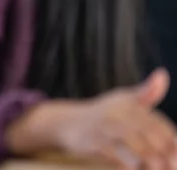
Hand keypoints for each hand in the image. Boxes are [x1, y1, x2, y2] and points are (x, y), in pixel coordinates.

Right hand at [54, 69, 176, 168]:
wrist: (68, 123)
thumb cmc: (104, 113)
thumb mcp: (124, 100)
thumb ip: (147, 92)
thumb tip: (163, 73)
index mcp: (128, 103)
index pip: (159, 124)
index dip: (172, 141)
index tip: (176, 157)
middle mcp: (117, 112)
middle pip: (149, 133)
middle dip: (163, 153)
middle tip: (171, 166)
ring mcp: (104, 127)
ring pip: (135, 144)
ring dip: (150, 160)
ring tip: (157, 169)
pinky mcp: (92, 142)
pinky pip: (115, 155)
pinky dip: (128, 164)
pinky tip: (133, 168)